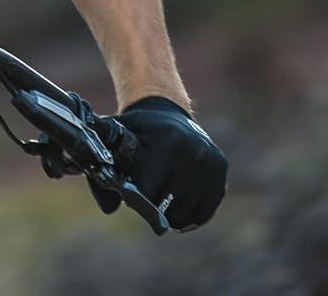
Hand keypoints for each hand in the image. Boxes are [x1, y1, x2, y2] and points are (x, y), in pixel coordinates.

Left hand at [92, 95, 226, 229]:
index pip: (148, 189)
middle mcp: (194, 151)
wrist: (167, 112)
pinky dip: (189, 215)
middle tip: (143, 197)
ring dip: (170, 215)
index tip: (128, 194)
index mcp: (168, 141)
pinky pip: (204, 211)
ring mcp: (210, 162)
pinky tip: (176, 205)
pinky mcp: (220, 170)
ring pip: (186, 212)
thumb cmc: (138, 129)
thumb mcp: (118, 135)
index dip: (135, 197)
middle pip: (168, 204)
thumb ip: (106, 166)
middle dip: (151, 206)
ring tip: (158, 200)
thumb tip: (108, 209)